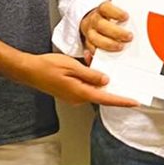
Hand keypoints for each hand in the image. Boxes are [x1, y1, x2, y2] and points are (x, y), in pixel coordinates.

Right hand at [21, 51, 135, 106]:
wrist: (29, 70)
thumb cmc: (47, 67)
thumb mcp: (72, 66)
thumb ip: (90, 74)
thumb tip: (105, 80)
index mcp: (80, 93)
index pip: (106, 99)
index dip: (122, 101)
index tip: (134, 102)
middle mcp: (77, 98)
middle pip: (101, 94)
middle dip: (109, 85)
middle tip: (119, 76)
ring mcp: (73, 96)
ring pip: (92, 89)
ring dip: (96, 78)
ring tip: (92, 62)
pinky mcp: (69, 92)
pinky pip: (84, 87)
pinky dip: (88, 77)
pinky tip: (85, 65)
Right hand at [80, 0, 130, 52]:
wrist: (93, 22)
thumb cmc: (110, 19)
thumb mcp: (115, 13)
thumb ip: (124, 17)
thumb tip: (144, 20)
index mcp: (101, 10)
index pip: (105, 8)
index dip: (115, 12)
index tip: (126, 17)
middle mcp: (93, 20)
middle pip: (100, 24)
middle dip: (115, 32)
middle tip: (129, 36)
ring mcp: (89, 32)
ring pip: (94, 38)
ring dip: (108, 44)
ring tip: (121, 47)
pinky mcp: (88, 43)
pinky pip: (91, 49)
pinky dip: (98, 53)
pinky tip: (108, 56)